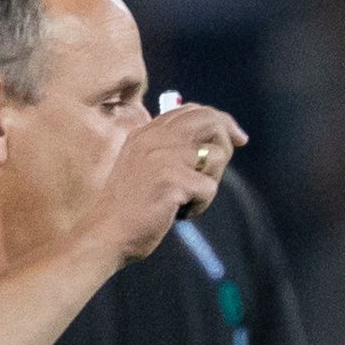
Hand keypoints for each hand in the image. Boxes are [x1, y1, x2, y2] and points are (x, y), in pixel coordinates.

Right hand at [85, 101, 247, 264]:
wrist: (107, 233)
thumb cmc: (130, 207)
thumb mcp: (145, 166)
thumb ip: (170, 149)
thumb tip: (215, 142)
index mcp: (147, 132)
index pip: (193, 110)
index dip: (221, 122)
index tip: (238, 138)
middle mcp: (155, 137)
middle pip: (210, 121)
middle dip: (225, 144)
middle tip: (217, 171)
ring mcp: (163, 155)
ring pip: (216, 156)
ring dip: (210, 183)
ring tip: (186, 199)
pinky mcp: (172, 179)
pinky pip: (209, 188)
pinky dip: (200, 206)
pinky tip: (178, 213)